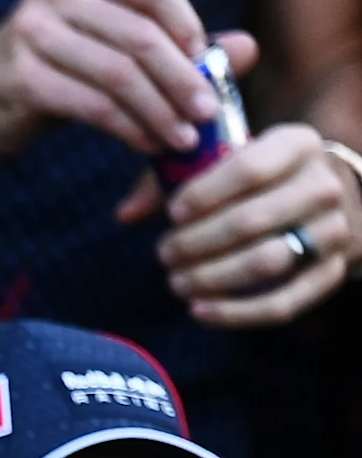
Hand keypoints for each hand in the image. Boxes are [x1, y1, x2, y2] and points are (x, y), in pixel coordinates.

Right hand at [0, 0, 223, 164]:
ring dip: (159, 111)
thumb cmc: (40, 79)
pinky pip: (93, 105)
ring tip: (180, 139)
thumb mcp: (105, 53)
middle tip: (206, 115)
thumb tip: (247, 48)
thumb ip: (172, 48)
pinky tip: (145, 144)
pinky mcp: (20, 78)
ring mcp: (31, 34)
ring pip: (120, 73)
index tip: (205, 69)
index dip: (188, 27)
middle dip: (182, 79)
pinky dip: (128, 128)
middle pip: (141, 34)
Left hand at [155, 119, 360, 323]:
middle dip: (197, 242)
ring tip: (177, 281)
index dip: (204, 194)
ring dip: (212, 277)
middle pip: (252, 220)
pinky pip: (284, 302)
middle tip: (164, 254)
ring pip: (268, 261)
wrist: (320, 202)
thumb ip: (168, 179)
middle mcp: (323, 185)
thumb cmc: (252, 179)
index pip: (249, 169)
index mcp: (297, 145)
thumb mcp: (218, 161)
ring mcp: (334, 231)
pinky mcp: (330, 274)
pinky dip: (236, 313)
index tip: (172, 213)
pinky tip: (199, 310)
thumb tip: (124, 214)